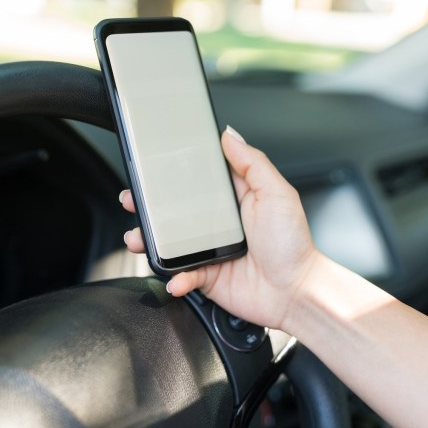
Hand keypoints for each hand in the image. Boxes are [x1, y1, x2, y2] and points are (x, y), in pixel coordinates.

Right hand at [121, 126, 325, 329]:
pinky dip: (174, 277)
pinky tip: (176, 277)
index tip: (151, 167)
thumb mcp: (277, 194)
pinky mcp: (205, 276)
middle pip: (174, 210)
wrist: (295, 292)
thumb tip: (229, 135)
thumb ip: (252, 163)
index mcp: (232, 198)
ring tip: (138, 238)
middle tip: (132, 199)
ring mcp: (209, 250)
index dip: (172, 173)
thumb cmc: (292, 244)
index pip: (196, 179)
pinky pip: (181, 274)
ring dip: (149, 241)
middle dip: (148, 205)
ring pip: (169, 242)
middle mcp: (217, 223)